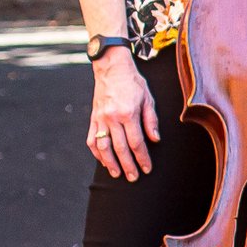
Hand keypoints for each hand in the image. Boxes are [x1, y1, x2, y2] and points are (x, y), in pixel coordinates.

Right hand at [86, 50, 160, 178]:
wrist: (112, 68)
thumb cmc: (133, 83)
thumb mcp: (148, 98)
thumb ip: (151, 120)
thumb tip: (155, 139)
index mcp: (128, 113)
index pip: (136, 142)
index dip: (142, 157)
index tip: (147, 169)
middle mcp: (112, 118)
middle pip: (120, 148)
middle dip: (128, 165)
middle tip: (133, 177)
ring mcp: (100, 119)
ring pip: (103, 147)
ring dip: (110, 163)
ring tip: (117, 174)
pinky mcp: (92, 118)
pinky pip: (91, 139)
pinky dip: (96, 153)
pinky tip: (103, 161)